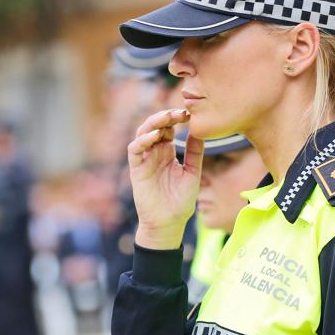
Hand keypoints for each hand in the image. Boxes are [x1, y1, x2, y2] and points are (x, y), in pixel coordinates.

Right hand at [126, 108, 200, 249]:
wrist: (169, 222)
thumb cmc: (180, 201)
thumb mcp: (192, 172)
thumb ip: (194, 152)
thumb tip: (200, 131)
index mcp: (167, 152)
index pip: (168, 128)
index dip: (176, 118)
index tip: (189, 114)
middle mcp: (154, 153)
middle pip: (155, 126)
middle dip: (166, 116)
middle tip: (181, 112)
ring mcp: (144, 160)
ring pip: (143, 133)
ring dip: (153, 123)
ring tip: (167, 118)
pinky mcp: (136, 169)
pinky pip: (134, 150)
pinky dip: (142, 140)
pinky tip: (155, 136)